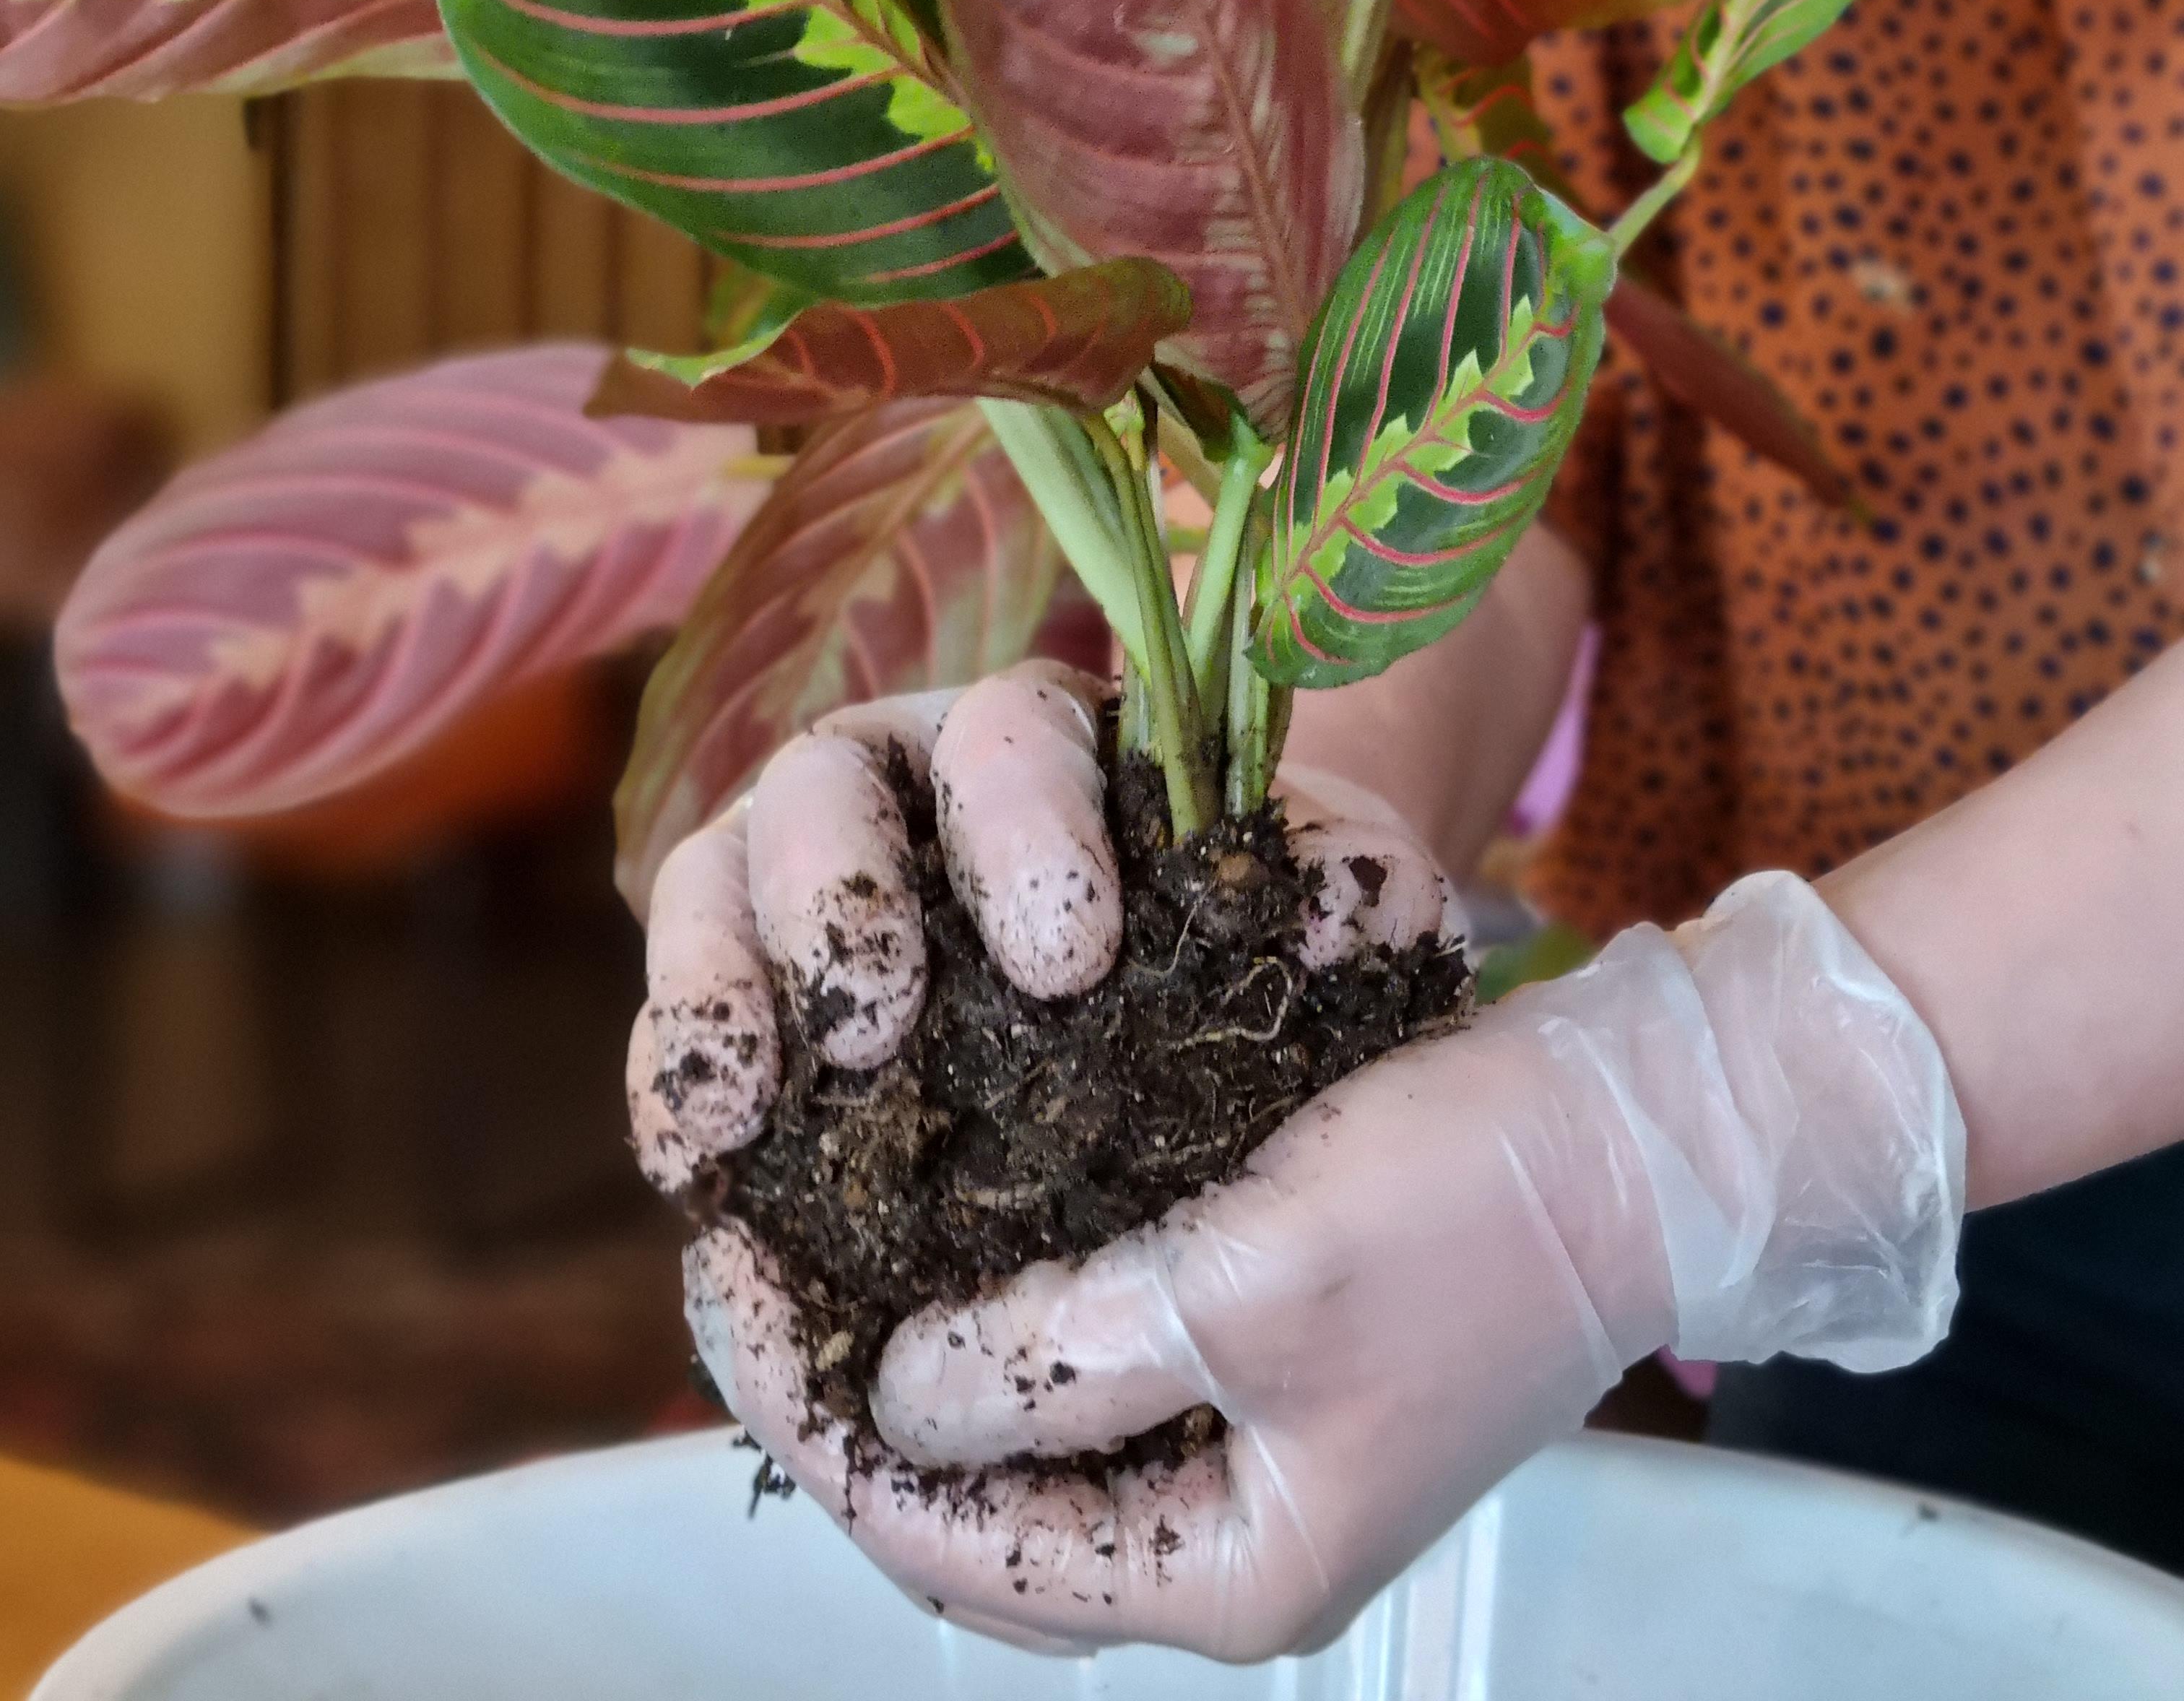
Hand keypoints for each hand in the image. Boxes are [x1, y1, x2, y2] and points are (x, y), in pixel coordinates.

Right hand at [627, 667, 1459, 1190]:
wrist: (1180, 1011)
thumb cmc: (1246, 938)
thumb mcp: (1324, 906)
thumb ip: (1348, 893)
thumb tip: (1324, 920)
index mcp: (1045, 740)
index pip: (1015, 730)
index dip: (1024, 828)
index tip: (1070, 960)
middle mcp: (897, 779)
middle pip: (825, 782)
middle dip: (839, 901)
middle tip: (877, 1027)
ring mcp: (795, 879)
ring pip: (716, 879)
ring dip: (716, 991)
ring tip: (740, 1119)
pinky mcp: (743, 994)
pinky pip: (677, 1015)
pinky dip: (674, 1085)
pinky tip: (703, 1178)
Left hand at [690, 873, 1962, 1659]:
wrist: (1635, 1136)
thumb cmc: (1466, 1211)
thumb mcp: (1256, 1287)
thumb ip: (1062, 1359)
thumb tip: (894, 1400)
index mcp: (1224, 1576)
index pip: (951, 1540)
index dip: (817, 1420)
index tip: (727, 1280)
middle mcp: (1216, 1538)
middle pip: (967, 1505)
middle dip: (838, 1389)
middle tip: (741, 1248)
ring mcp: (1233, 1452)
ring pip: (1008, 1433)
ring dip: (899, 1341)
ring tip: (801, 1223)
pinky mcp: (1244, 1359)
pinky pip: (1069, 1361)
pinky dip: (984, 1302)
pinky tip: (922, 1204)